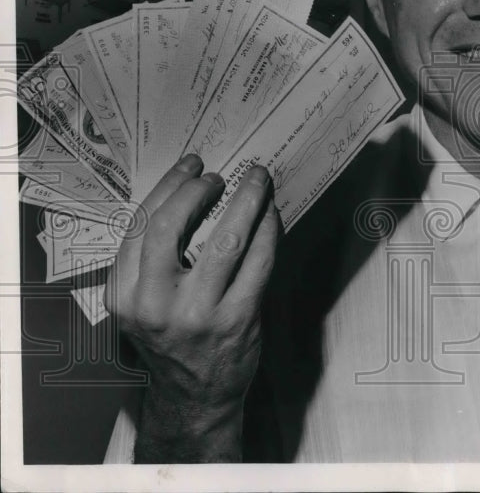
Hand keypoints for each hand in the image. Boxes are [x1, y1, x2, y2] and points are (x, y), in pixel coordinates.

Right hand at [104, 154, 281, 460]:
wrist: (194, 397)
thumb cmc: (173, 340)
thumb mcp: (143, 303)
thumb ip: (155, 258)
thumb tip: (192, 191)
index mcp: (123, 294)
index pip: (142, 225)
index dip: (170, 186)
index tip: (191, 166)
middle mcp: (154, 305)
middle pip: (173, 226)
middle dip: (199, 189)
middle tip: (221, 175)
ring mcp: (198, 314)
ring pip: (227, 240)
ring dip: (247, 201)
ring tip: (258, 181)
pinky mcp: (237, 320)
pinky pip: (259, 262)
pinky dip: (268, 231)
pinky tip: (272, 215)